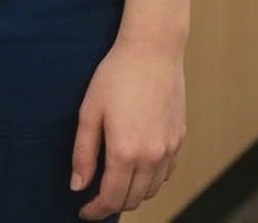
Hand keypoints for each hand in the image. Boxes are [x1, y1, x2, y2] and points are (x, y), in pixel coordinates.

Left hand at [71, 37, 185, 217]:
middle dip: (113, 204)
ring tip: (114, 184)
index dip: (96, 210)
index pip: (112, 198)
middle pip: (133, 199)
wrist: (152, 51)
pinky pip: (165, 174)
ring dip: (132, 194)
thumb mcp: (89, 110)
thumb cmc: (115, 75)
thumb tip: (78, 185)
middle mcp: (152, 157)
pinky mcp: (179, 141)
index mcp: (126, 151)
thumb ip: (83, 152)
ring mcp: (169, 150)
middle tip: (95, 199)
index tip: (84, 212)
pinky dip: (150, 181)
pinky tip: (137, 169)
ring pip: (151, 190)